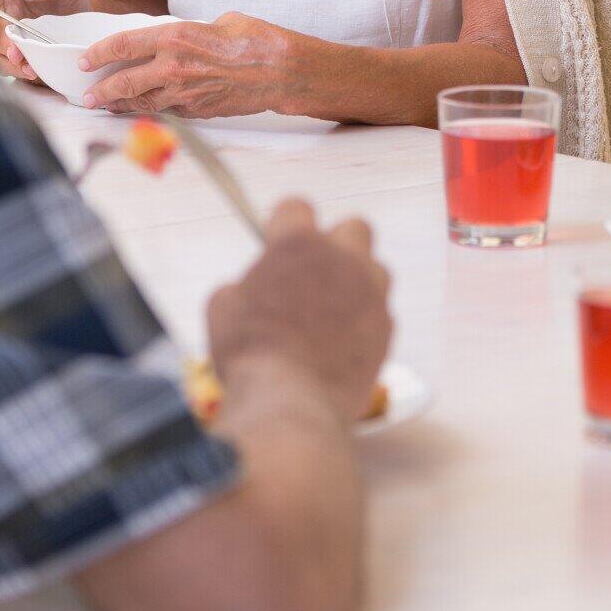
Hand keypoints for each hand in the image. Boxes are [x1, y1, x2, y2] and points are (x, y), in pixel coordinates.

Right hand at [0, 0, 92, 81]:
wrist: (85, 11)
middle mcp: (2, 18)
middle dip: (2, 45)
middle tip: (18, 53)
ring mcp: (11, 39)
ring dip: (11, 64)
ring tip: (30, 69)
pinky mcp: (23, 56)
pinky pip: (14, 69)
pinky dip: (21, 73)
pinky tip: (37, 72)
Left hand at [80, 12, 302, 116]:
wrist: (282, 72)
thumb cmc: (258, 41)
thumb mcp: (220, 22)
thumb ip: (192, 32)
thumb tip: (183, 38)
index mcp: (176, 38)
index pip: (123, 45)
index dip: (99, 54)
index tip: (86, 60)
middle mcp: (174, 67)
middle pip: (124, 82)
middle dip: (101, 90)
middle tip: (88, 94)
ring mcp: (185, 93)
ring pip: (141, 102)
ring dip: (120, 105)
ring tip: (106, 106)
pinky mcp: (198, 110)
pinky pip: (167, 110)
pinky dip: (151, 110)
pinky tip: (143, 110)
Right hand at [207, 199, 391, 425]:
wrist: (291, 404)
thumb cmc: (250, 356)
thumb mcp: (223, 310)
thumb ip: (242, 286)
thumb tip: (247, 290)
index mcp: (298, 245)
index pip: (296, 207)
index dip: (284, 225)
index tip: (278, 243)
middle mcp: (342, 259)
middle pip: (353, 227)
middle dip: (336, 244)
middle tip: (314, 273)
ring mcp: (371, 292)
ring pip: (375, 268)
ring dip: (357, 281)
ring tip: (332, 311)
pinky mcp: (387, 326)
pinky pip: (381, 311)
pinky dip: (365, 321)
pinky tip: (343, 343)